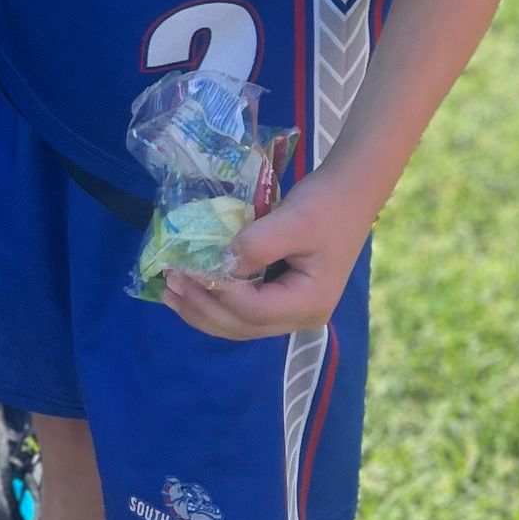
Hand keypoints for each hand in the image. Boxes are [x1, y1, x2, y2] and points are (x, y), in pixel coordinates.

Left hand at [160, 167, 375, 342]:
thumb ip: (257, 245)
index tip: (185, 269)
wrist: (350, 192)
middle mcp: (301, 317)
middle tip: (168, 283)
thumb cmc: (325, 205)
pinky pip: (243, 309)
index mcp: (309, 303)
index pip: (252, 309)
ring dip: (203, 309)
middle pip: (241, 326)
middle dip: (201, 307)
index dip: (217, 292)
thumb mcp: (293, 220)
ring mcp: (291, 310)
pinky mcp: (281, 297)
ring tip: (169, 292)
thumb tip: (221, 263)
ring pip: (238, 324)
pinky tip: (192, 288)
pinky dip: (216, 301)